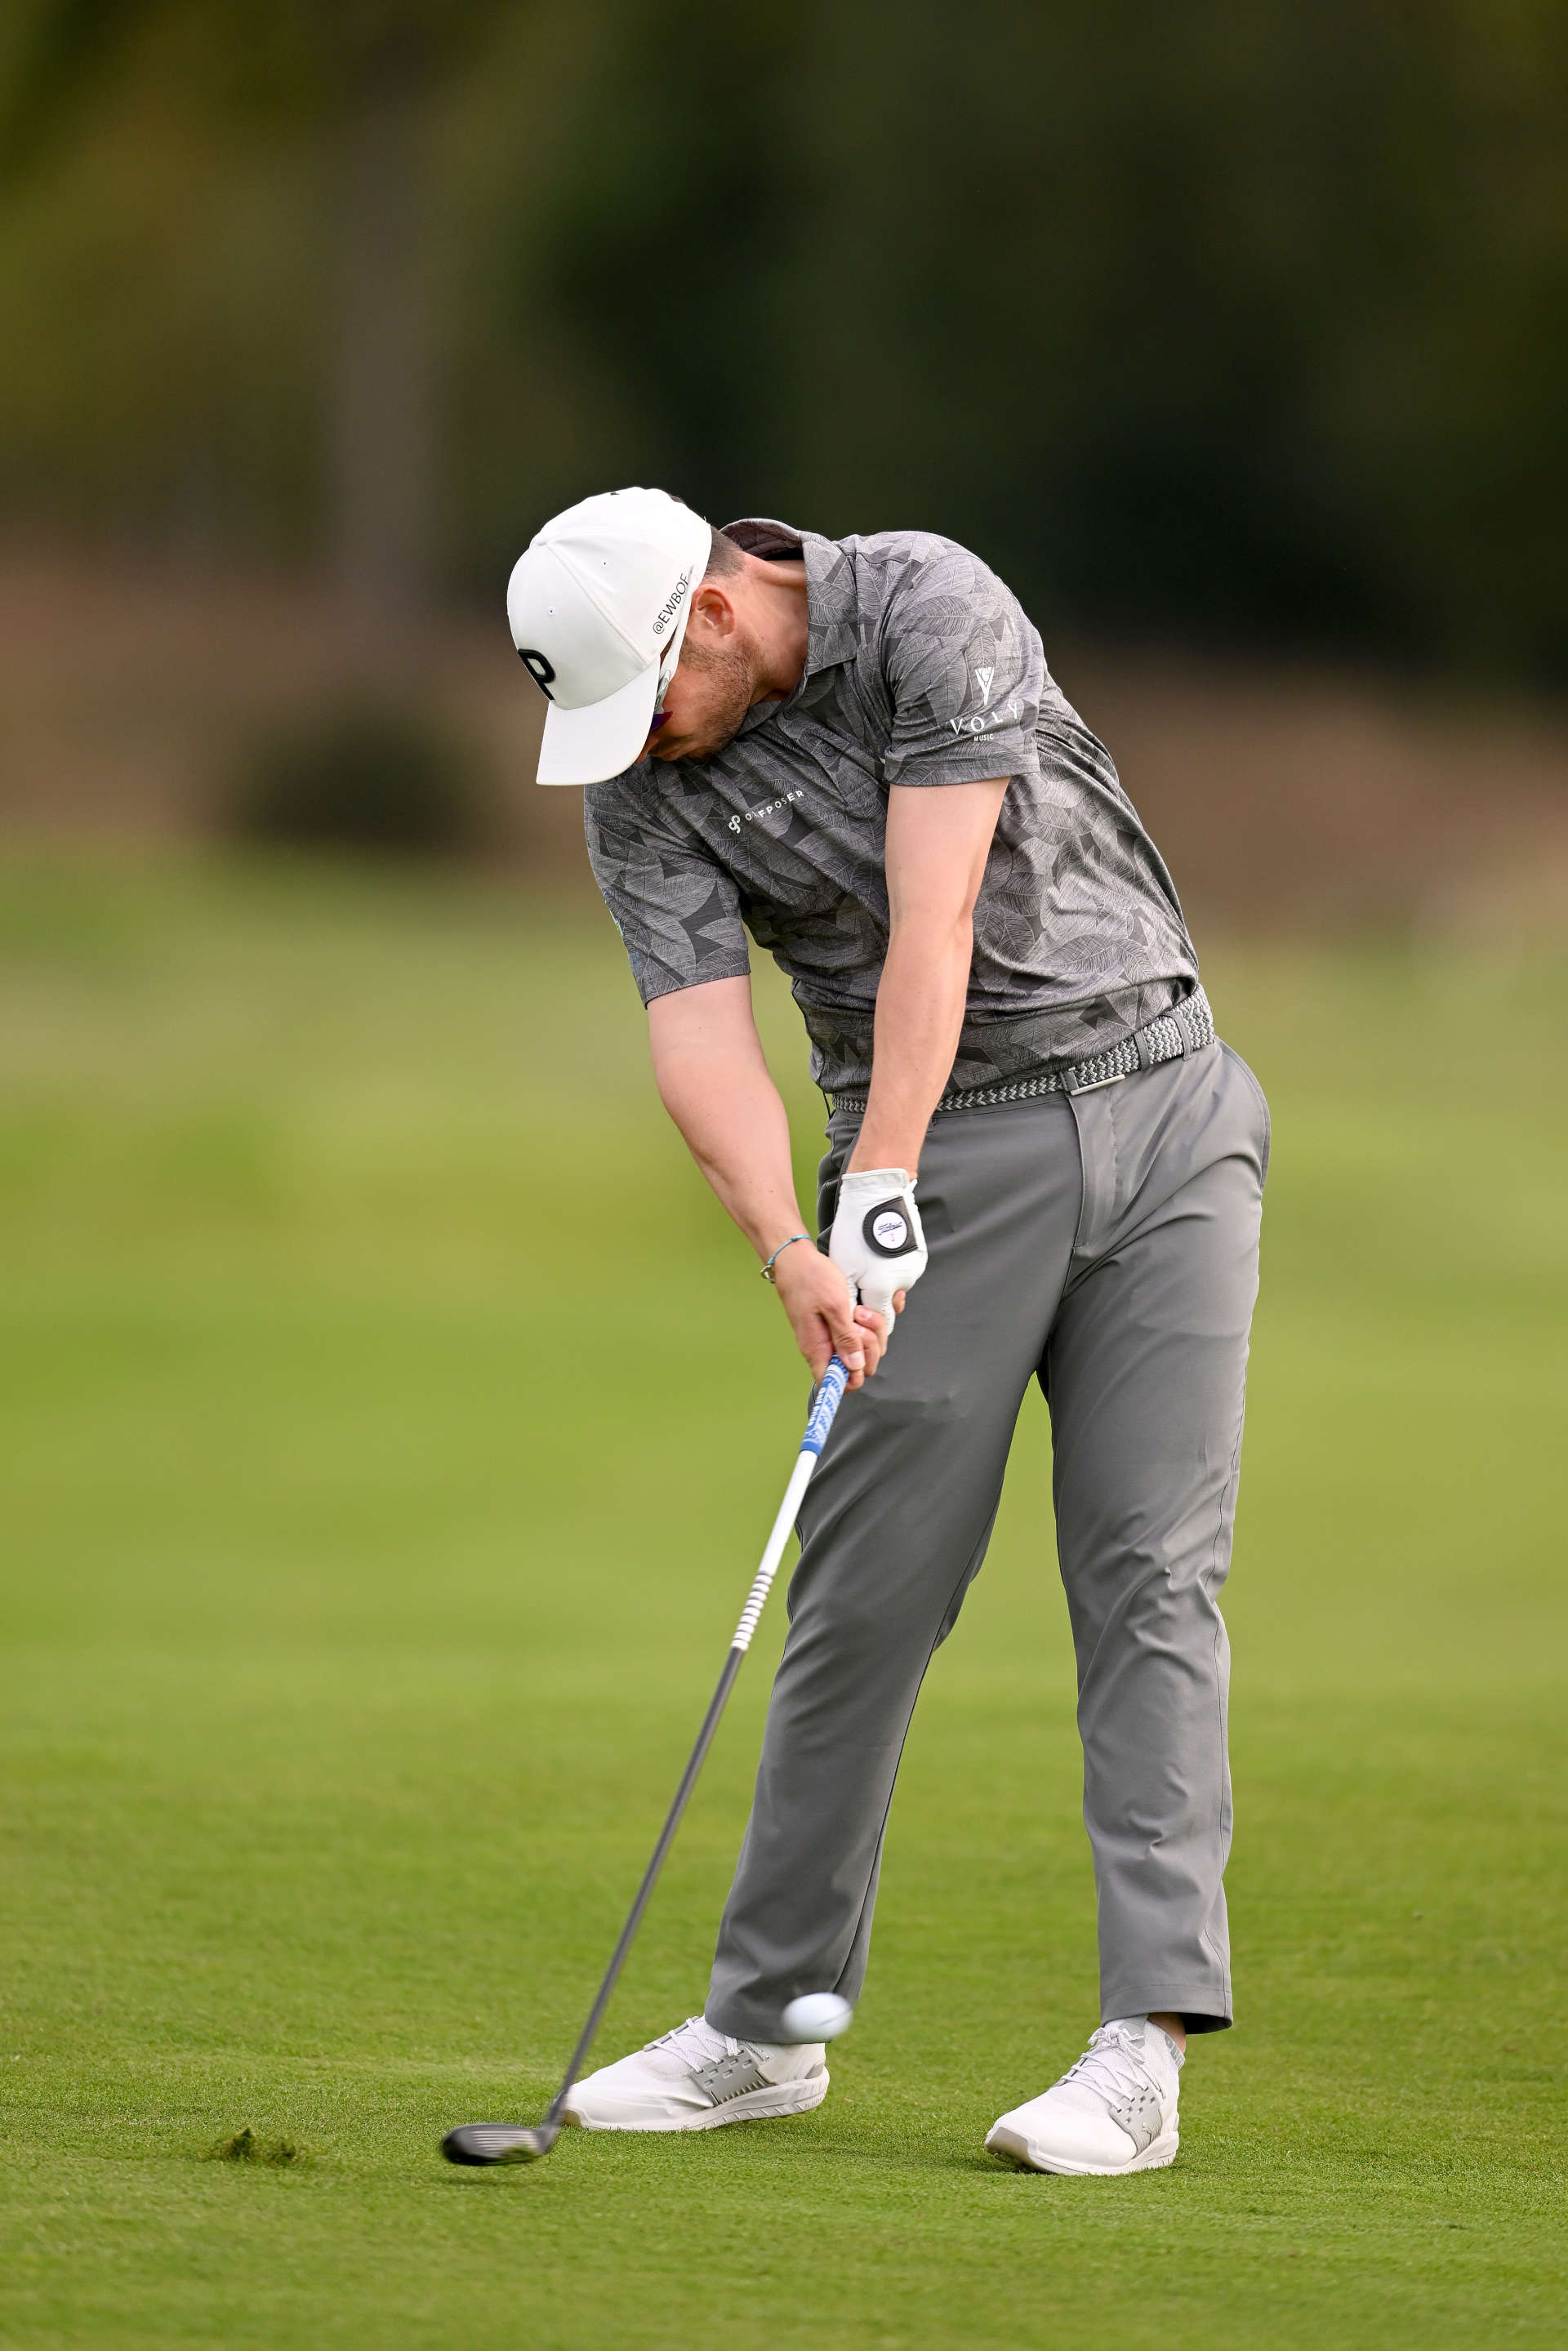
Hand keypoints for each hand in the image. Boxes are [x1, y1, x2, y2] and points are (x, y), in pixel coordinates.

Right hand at [770, 1239, 900, 1389]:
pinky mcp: (836, 1327)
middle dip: (869, 1348)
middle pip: (855, 1368)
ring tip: (858, 1311)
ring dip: (869, 1332)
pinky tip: (860, 1310)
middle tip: (860, 1323)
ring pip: (861, 1350)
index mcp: (817, 1349)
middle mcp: (823, 1348)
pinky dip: (866, 1324)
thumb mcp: (834, 1306)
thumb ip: (845, 1338)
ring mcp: (830, 1337)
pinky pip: (857, 1335)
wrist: (796, 1259)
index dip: (853, 1377)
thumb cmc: (811, 1278)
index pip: (835, 1384)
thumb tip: (854, 1368)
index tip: (862, 1355)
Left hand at [828, 1168, 927, 1334]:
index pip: (880, 1322)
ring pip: (896, 1287)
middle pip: (890, 1306)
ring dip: (883, 1285)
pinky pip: (903, 1271)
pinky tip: (878, 1255)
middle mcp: (903, 1282)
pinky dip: (891, 1269)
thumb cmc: (856, 1230)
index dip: (866, 1323)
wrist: (878, 1195)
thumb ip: (848, 1299)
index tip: (855, 1313)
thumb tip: (849, 1320)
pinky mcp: (919, 1255)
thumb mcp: (843, 1268)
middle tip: (858, 1287)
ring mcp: (914, 1268)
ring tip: (866, 1265)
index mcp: (884, 1289)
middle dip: (874, 1304)